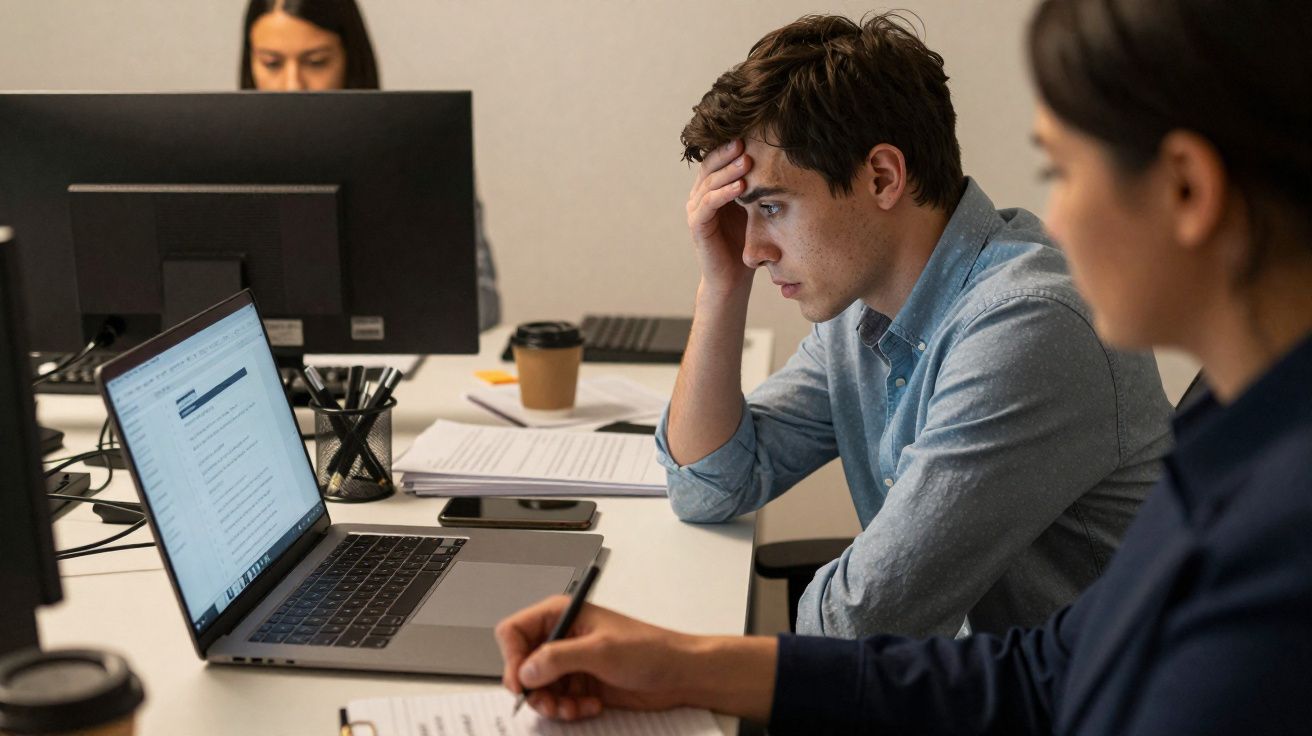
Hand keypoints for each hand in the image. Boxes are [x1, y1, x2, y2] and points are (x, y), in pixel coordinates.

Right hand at [494, 597, 699, 720]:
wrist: (677, 674)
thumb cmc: (648, 648)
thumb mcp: (600, 650)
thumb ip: (558, 658)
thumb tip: (525, 669)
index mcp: (561, 614)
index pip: (514, 631)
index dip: (511, 658)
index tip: (521, 683)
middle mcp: (561, 636)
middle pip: (521, 665)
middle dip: (534, 689)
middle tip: (550, 704)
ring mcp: (570, 661)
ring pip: (538, 688)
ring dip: (553, 704)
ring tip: (573, 708)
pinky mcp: (579, 682)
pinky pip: (558, 701)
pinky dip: (569, 709)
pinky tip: (590, 705)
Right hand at [686, 139, 754, 294]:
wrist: (733, 278)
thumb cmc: (746, 242)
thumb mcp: (754, 208)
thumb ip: (756, 186)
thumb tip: (780, 159)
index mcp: (711, 189)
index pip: (717, 160)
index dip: (730, 147)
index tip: (750, 135)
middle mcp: (699, 196)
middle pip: (710, 166)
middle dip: (728, 153)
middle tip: (746, 142)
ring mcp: (696, 210)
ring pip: (709, 183)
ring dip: (729, 170)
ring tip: (747, 161)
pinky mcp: (697, 226)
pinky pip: (709, 204)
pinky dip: (724, 193)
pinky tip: (741, 186)